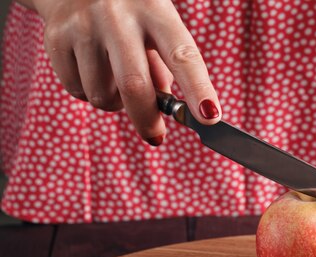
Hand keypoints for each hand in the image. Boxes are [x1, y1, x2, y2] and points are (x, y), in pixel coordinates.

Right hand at [34, 0, 220, 144]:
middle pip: (134, 85)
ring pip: (102, 96)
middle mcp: (118, 16)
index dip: (198, 89)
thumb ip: (165, 69)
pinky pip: (77, 91)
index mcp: (155, 12)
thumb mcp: (157, 29)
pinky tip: (92, 70)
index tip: (210, 117)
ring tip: (115, 78)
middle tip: (156, 136)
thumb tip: (162, 112)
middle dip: (147, 120)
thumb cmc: (131, 17)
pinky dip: (89, 93)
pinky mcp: (56, 38)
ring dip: (115, 103)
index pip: (182, 56)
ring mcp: (84, 26)